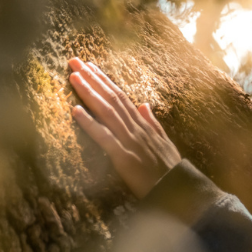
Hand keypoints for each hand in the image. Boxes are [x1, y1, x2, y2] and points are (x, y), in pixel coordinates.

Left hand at [68, 57, 180, 198]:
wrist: (177, 190)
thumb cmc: (170, 169)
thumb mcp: (164, 142)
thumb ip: (152, 123)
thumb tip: (144, 104)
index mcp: (143, 125)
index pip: (121, 97)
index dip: (105, 80)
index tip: (90, 66)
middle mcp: (136, 128)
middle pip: (111, 98)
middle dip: (92, 78)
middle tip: (74, 61)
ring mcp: (130, 141)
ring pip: (107, 112)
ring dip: (89, 93)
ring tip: (74, 77)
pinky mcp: (124, 157)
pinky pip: (104, 137)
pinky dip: (89, 123)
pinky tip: (75, 110)